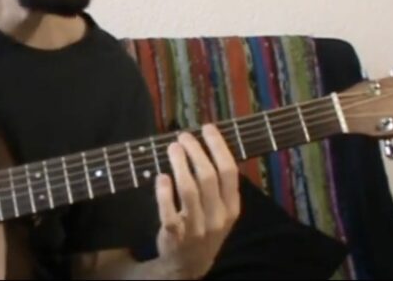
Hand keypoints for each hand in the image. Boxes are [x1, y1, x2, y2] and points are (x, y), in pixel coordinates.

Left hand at [154, 124, 240, 278]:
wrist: (189, 264)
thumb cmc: (205, 227)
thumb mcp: (220, 210)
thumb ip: (218, 185)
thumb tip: (206, 144)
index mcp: (232, 207)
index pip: (229, 171)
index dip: (218, 147)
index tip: (207, 128)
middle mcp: (217, 217)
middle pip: (208, 177)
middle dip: (195, 152)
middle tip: (183, 136)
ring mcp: (197, 227)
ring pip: (189, 190)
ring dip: (179, 165)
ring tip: (172, 148)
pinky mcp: (175, 235)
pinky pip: (169, 210)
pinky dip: (164, 192)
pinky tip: (161, 177)